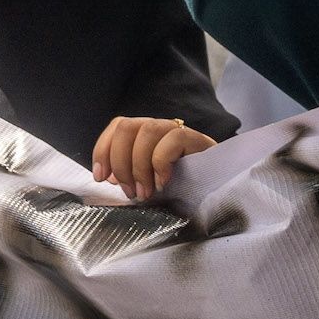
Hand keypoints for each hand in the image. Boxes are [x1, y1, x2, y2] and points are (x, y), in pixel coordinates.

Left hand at [92, 117, 215, 201]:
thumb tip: (109, 177)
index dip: (104, 150)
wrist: (217, 189)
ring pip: (148, 131)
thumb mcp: (147, 181)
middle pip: (127, 126)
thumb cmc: (178, 187)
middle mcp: (159, 127)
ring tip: (146, 192)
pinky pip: (174, 139)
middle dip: (121, 162)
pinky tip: (164, 182)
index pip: (118, 126)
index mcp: (143, 133)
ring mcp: (178, 130)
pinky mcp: (197, 139)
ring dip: (140, 166)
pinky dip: (162, 163)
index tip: (101, 177)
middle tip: (129, 191)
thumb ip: (128, 175)